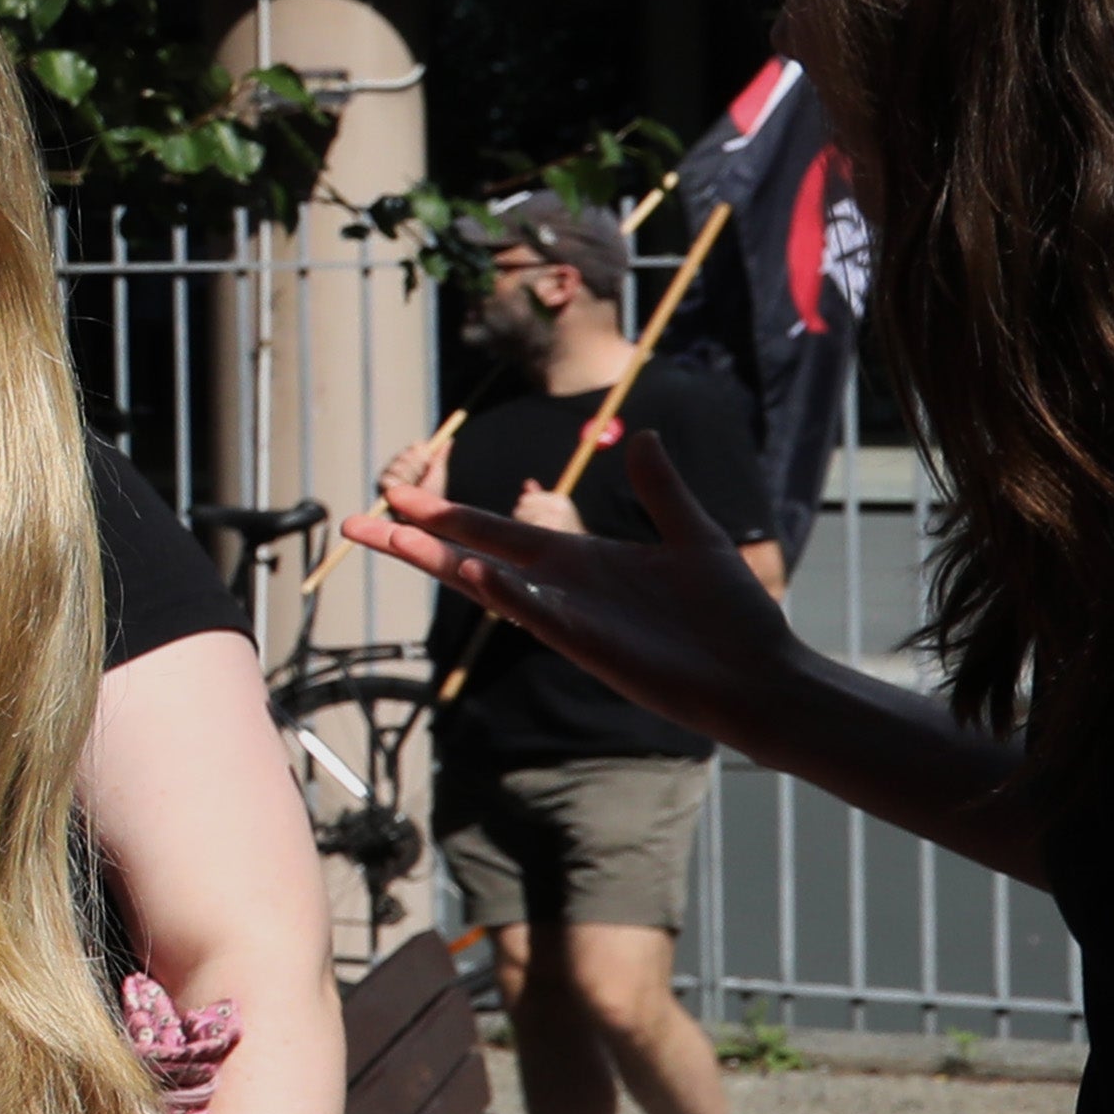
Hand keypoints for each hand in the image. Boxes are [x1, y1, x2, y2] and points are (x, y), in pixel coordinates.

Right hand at [347, 423, 801, 750]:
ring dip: (439, 561)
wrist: (761, 678)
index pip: (496, 534)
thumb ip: (661, 489)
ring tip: (389, 538)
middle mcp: (560, 589)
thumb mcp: (694, 535)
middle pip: (470, 556)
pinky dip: (505, 593)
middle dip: (413, 539)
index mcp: (578, 562)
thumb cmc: (731, 616)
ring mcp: (569, 619)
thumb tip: (645, 435)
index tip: (396, 496)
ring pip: (488, 585)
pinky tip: (475, 570)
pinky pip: (537, 614)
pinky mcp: (591, 644)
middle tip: (352, 522)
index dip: (446, 514)